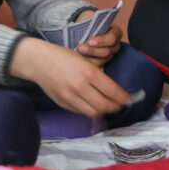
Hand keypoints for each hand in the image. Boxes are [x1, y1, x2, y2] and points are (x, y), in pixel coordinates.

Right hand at [10, 37, 130, 116]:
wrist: (39, 61)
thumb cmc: (64, 57)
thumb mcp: (86, 61)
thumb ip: (98, 75)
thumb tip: (113, 90)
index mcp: (88, 73)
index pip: (112, 91)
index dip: (123, 98)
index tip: (129, 99)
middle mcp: (80, 86)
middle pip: (104, 106)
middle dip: (116, 107)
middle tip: (120, 105)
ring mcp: (70, 97)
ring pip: (92, 112)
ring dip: (103, 111)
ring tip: (108, 107)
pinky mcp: (62, 103)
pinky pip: (80, 112)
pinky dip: (90, 111)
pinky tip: (94, 106)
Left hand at [76, 13, 123, 66]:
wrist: (82, 28)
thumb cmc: (88, 22)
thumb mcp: (90, 19)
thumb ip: (91, 24)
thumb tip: (84, 28)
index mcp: (116, 32)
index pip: (112, 38)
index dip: (101, 41)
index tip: (89, 41)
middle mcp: (114, 45)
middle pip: (107, 52)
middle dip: (92, 51)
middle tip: (80, 47)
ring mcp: (108, 55)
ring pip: (101, 61)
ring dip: (88, 58)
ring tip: (77, 53)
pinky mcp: (101, 63)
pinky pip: (96, 67)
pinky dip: (87, 65)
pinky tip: (79, 62)